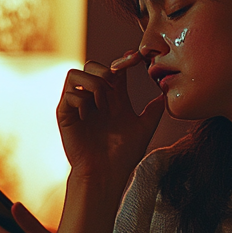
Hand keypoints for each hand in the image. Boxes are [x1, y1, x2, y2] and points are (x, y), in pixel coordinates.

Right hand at [57, 51, 164, 186]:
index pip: (115, 68)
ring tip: (102, 104)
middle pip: (93, 65)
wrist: (105, 174)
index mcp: (113, 98)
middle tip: (115, 86)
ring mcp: (78, 105)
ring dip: (93, 84)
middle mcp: (94, 97)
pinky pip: (69, 93)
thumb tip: (166, 94)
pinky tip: (88, 115)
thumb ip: (154, 111)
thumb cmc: (123, 155)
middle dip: (105, 70)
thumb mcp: (144, 129)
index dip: (125, 59)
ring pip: (76, 73)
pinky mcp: (65, 114)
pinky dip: (80, 99)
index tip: (137, 58)